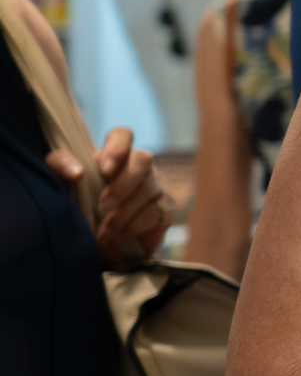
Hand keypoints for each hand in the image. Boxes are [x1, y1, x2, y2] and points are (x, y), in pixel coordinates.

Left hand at [53, 128, 173, 265]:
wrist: (97, 240)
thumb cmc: (79, 204)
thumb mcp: (62, 183)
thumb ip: (60, 166)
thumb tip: (77, 172)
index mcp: (113, 155)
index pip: (122, 135)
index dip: (117, 147)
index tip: (104, 169)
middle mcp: (139, 166)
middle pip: (143, 159)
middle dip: (122, 185)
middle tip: (103, 206)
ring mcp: (157, 185)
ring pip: (150, 188)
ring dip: (125, 212)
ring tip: (105, 231)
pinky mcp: (166, 208)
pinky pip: (157, 212)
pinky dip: (135, 226)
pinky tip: (120, 236)